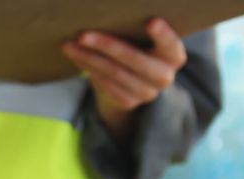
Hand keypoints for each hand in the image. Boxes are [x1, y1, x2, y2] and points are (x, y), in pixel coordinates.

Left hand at [62, 19, 187, 143]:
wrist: (134, 82)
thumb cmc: (138, 47)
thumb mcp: (143, 39)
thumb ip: (136, 28)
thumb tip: (105, 11)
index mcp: (174, 56)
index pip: (171, 45)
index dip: (163, 35)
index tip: (151, 22)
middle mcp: (165, 77)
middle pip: (134, 60)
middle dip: (106, 46)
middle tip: (83, 35)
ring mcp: (147, 93)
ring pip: (114, 73)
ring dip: (88, 58)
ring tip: (69, 45)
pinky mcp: (128, 102)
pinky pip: (104, 84)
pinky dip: (88, 68)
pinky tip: (75, 56)